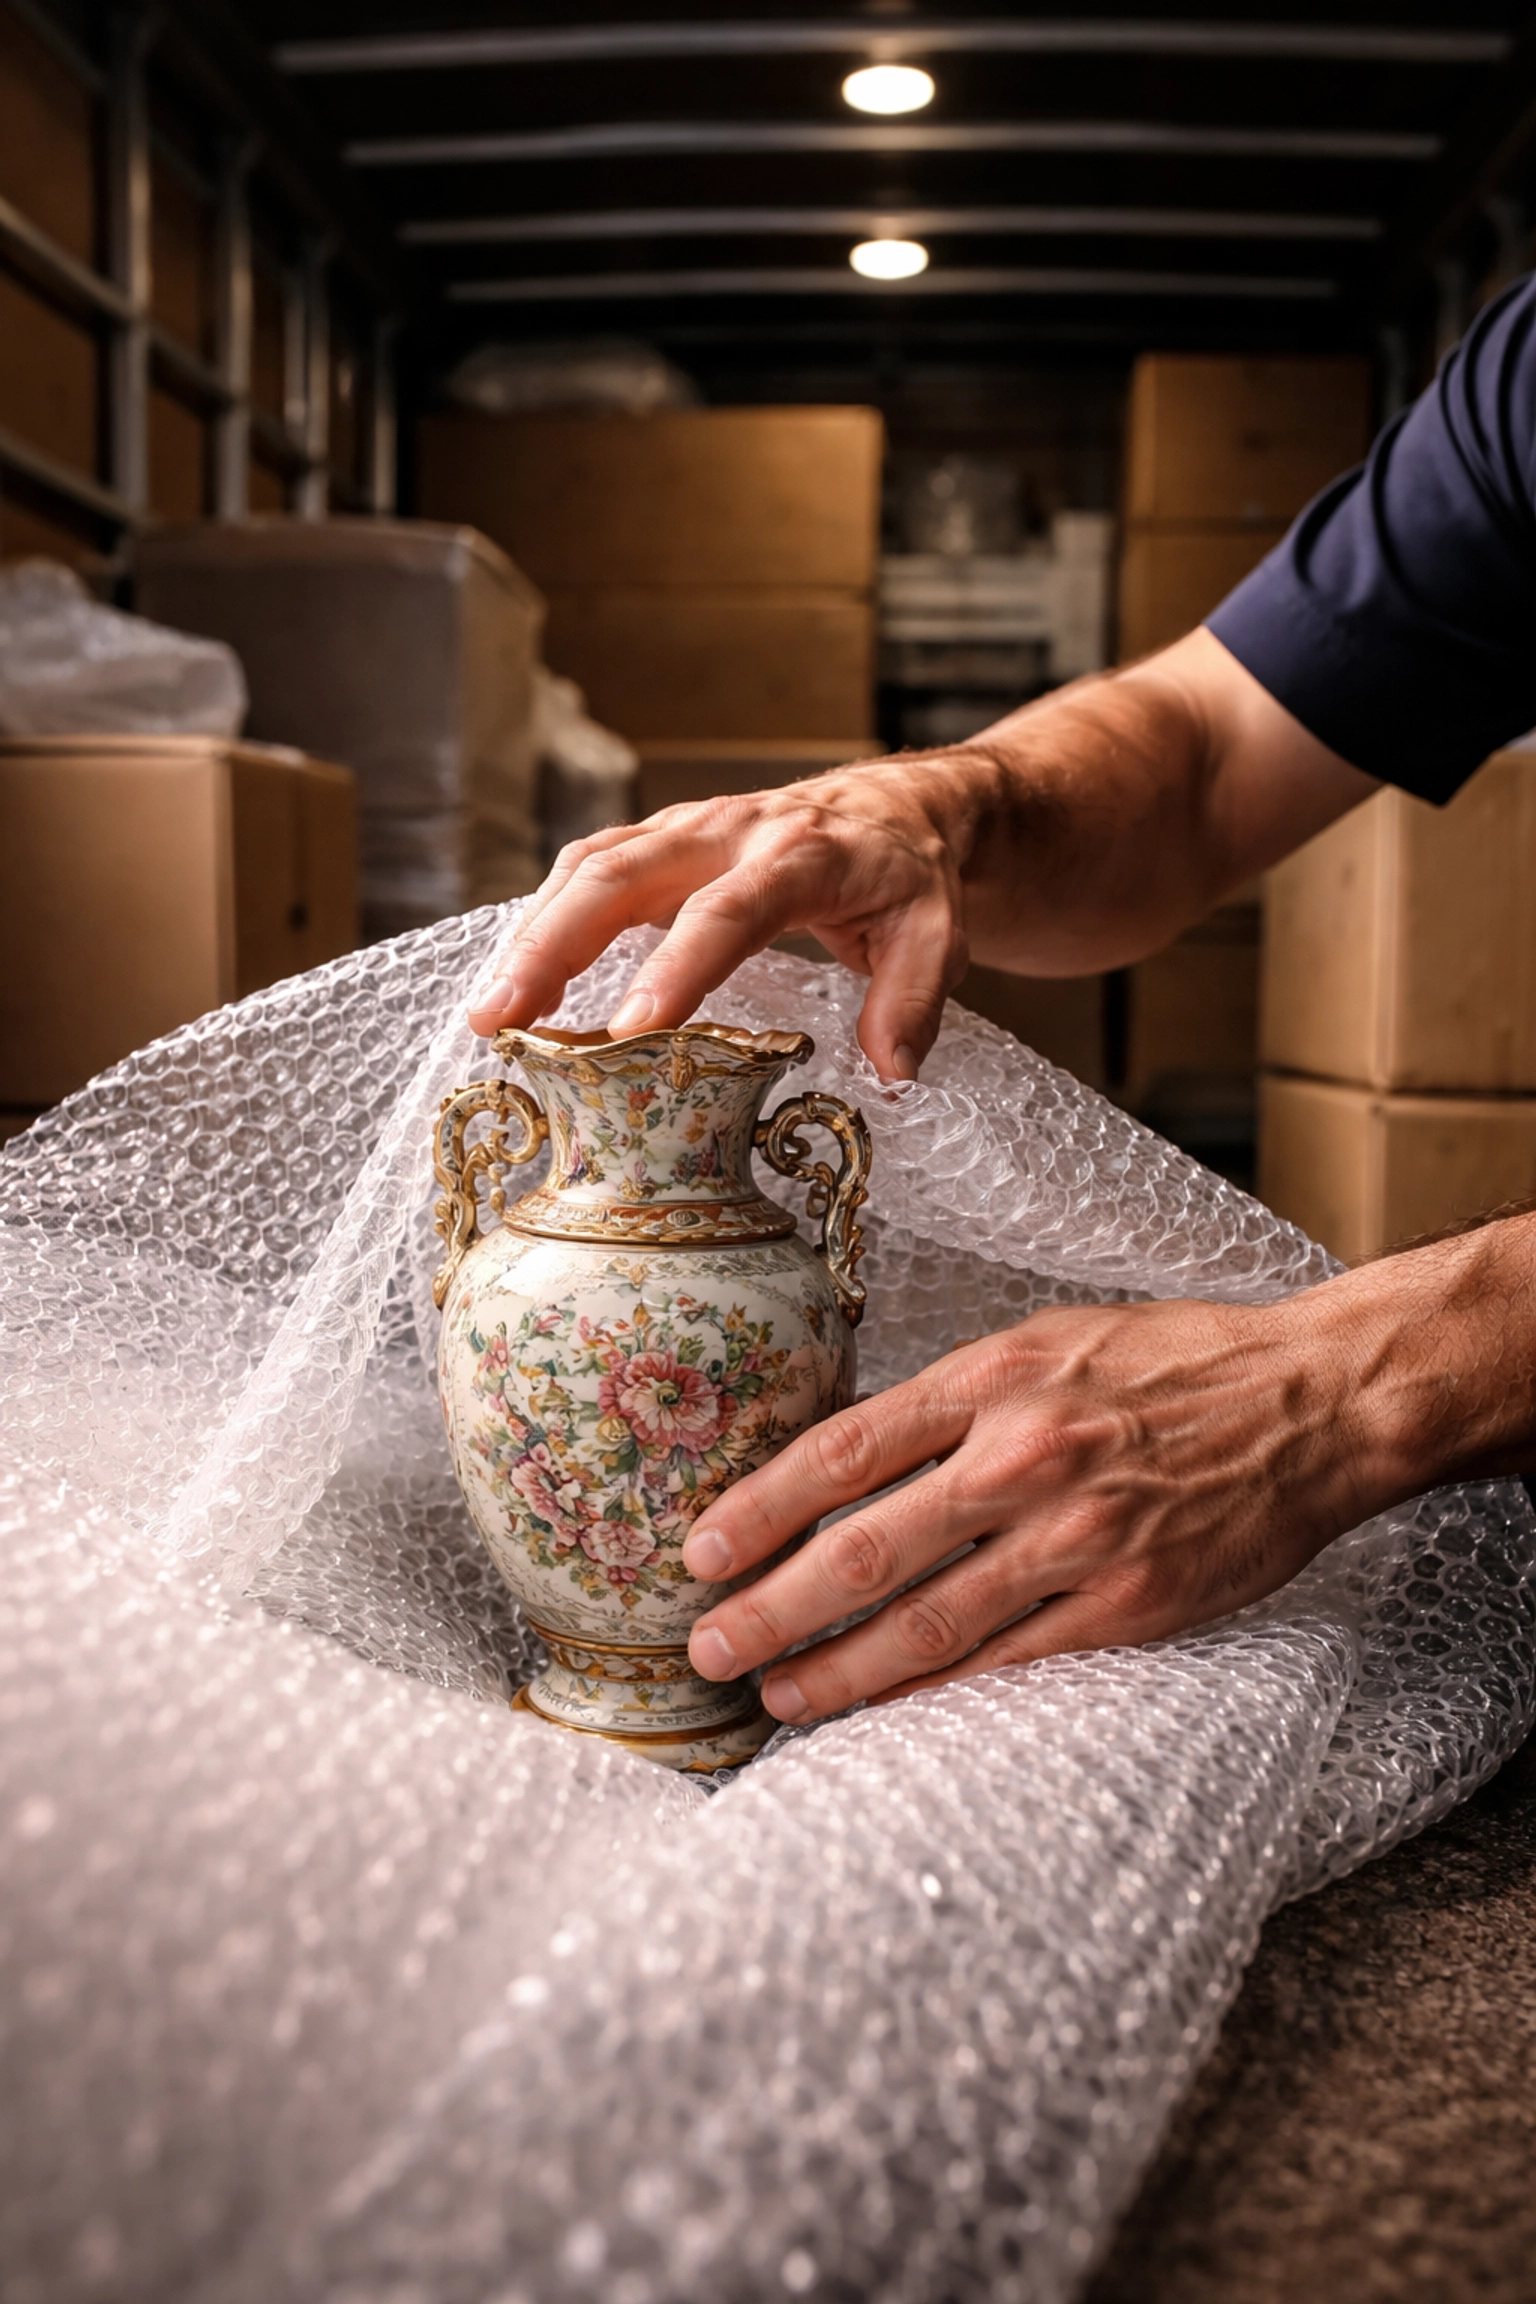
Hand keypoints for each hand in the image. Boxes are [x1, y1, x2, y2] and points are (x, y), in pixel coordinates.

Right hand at [467, 758, 977, 1080]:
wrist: (898, 809)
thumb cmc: (909, 877)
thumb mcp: (939, 934)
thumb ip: (914, 998)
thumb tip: (891, 1069)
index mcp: (801, 853)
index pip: (728, 910)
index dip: (676, 966)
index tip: (629, 1030)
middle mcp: (730, 830)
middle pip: (623, 875)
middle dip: (553, 946)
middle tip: (501, 1019)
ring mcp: (686, 829)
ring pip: (590, 868)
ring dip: (532, 936)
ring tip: (489, 1014)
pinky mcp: (660, 841)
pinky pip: (589, 870)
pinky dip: (545, 918)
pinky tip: (516, 978)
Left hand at [678, 1292, 1387, 1721]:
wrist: (1313, 1402)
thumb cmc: (1173, 1364)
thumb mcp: (1048, 1341)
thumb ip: (950, 1400)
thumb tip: (842, 1457)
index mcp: (994, 1378)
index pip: (841, 1451)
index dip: (759, 1510)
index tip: (699, 1553)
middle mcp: (1024, 1457)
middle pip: (863, 1549)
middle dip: (769, 1607)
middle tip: (706, 1647)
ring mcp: (1076, 1538)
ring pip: (925, 1624)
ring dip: (835, 1670)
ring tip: (773, 1693)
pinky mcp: (1126, 1605)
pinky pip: (1004, 1664)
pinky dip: (931, 1694)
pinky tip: (879, 1710)